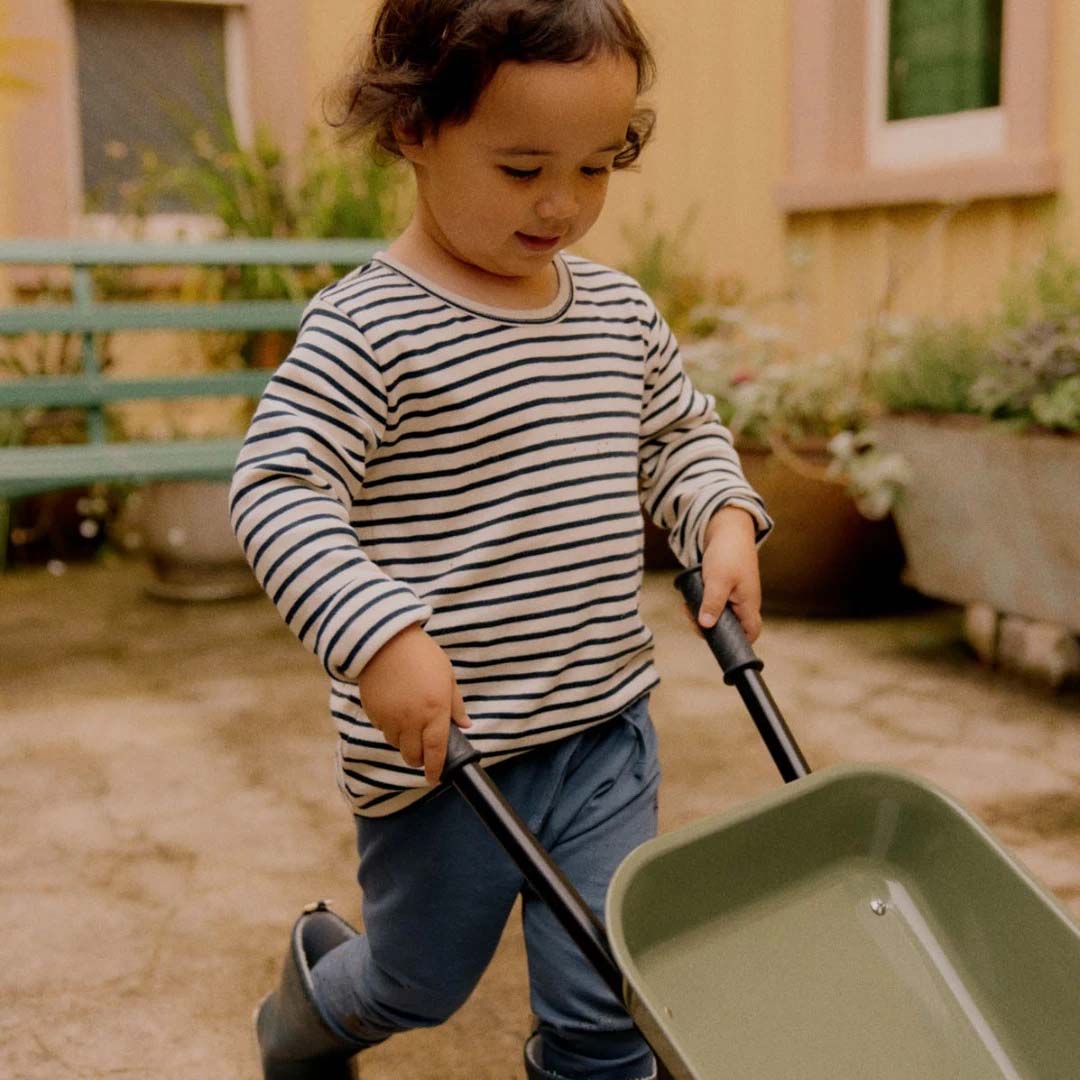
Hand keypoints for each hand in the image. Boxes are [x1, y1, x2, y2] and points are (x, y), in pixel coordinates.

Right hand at [357, 623, 470, 784]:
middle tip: (424, 752)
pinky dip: (390, 728)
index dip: (435, 769)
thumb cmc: (422, 655)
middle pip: (412, 756)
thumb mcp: (447, 676)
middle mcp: (412, 720)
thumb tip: (465, 725)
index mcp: (435, 711)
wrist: (385, 640)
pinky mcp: (374, 713)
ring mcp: (390, 718)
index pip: (436, 751)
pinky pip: (383, 730)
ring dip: (404, 742)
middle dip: (419, 759)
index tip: (434, 778)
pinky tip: (395, 710)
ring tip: (410, 724)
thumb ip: (456, 705)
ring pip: (396, 744)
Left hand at [697, 507, 762, 642]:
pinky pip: (713, 605)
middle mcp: (744, 603)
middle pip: (730, 628)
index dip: (737, 643)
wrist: (727, 528)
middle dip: (708, 627)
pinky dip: (701, 604)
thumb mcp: (718, 579)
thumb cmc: (727, 553)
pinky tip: (689, 600)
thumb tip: (706, 626)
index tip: (714, 639)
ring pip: (719, 616)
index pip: (750, 633)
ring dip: (701, 615)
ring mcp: (735, 596)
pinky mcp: (724, 589)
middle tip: (690, 615)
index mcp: (748, 604)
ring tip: (686, 606)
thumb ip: (713, 603)